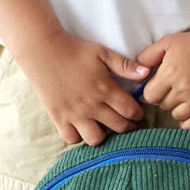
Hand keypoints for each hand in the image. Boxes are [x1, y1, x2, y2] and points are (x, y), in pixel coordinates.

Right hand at [20, 30, 151, 146]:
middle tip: (127, 122)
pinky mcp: (58, 118)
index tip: (137, 113)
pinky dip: (79, 136)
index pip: (130, 111)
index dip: (138, 114)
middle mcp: (91, 105)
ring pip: (96, 139)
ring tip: (104, 126)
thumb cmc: (75, 50)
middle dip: (128, 127)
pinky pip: (72, 139)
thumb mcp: (102, 53)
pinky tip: (82, 127)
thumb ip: (125, 65)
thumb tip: (147, 73)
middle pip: (118, 127)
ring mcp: (74, 114)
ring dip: (104, 135)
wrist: (43, 51)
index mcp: (105, 89)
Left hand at [136, 20, 189, 128]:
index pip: (150, 96)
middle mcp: (184, 89)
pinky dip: (189, 121)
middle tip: (175, 86)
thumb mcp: (167, 43)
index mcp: (170, 73)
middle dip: (165, 97)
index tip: (160, 84)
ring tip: (184, 95)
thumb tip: (136, 72)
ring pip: (177, 115)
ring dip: (177, 107)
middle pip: (163, 106)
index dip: (153, 90)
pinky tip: (189, 112)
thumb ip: (148, 57)